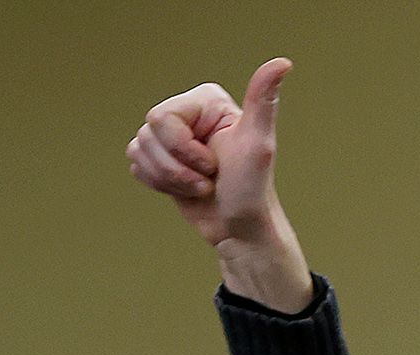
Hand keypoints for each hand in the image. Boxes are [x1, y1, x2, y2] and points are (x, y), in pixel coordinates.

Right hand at [126, 58, 313, 312]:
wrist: (239, 227)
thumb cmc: (251, 189)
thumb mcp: (257, 144)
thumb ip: (263, 101)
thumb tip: (283, 63)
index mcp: (206, 101)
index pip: (163, 118)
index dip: (183, 150)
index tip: (213, 164)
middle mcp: (186, 112)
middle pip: (147, 135)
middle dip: (175, 168)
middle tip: (207, 179)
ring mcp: (170, 135)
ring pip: (138, 151)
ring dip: (169, 180)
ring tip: (198, 186)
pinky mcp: (158, 156)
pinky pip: (136, 165)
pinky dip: (158, 184)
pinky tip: (183, 189)